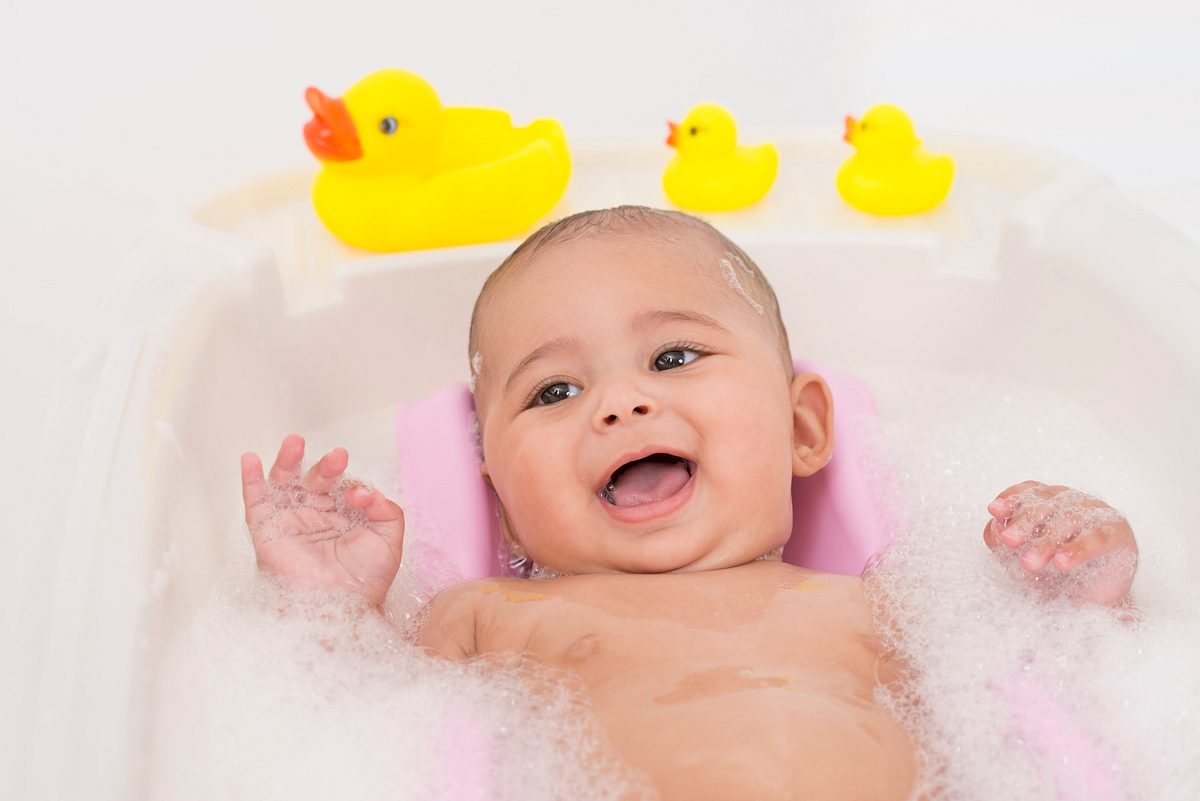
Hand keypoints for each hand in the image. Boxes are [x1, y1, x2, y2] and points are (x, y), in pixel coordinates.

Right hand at [240, 434, 404, 606]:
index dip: (353, 486)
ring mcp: (290, 521)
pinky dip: (251, 480)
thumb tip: (364, 489)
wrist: (340, 609)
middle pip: (316, 479)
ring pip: (285, 482)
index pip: (345, 486)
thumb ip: (385, 508)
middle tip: (338, 457)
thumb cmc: (365, 581)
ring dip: (288, 460)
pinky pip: (256, 501)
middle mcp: (316, 514)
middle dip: (326, 466)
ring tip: (294, 442)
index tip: (360, 496)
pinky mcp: (267, 532)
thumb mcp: (388, 539)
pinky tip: (251, 460)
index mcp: (343, 514)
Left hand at [982, 480, 1137, 605]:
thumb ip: (1004, 542)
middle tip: (1009, 541)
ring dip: (1047, 542)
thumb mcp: (1022, 560)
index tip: (994, 510)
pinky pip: (1097, 537)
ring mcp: (1098, 514)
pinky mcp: (1118, 534)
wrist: (1090, 606)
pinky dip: (1078, 549)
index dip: (1012, 497)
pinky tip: (1061, 562)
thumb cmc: (1055, 577)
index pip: (1030, 491)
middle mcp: (1074, 502)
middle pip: (1047, 505)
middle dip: (1025, 522)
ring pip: (1069, 520)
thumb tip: (993, 527)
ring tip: (1030, 563)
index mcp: (1051, 502)